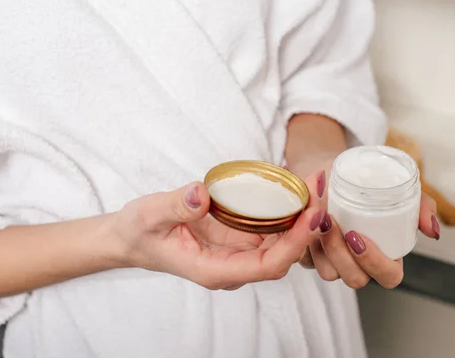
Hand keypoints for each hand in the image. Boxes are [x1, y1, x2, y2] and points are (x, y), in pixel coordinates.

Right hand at [111, 182, 323, 289]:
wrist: (133, 237)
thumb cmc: (140, 231)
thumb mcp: (149, 214)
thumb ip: (175, 206)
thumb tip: (202, 194)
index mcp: (214, 270)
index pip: (267, 266)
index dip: (295, 243)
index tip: (312, 215)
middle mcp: (233, 267)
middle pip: (284, 255)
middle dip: (307, 226)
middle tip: (320, 189)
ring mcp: (238, 254)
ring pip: (282, 243)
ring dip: (302, 217)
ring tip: (316, 184)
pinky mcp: (238, 239)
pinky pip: (271, 229)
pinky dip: (287, 211)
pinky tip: (297, 189)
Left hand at [290, 156, 439, 289]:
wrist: (325, 166)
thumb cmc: (362, 181)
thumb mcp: (394, 187)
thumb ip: (421, 206)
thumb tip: (432, 231)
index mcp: (384, 253)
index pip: (388, 276)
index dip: (376, 264)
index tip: (359, 237)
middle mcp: (358, 262)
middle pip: (356, 279)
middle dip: (342, 255)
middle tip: (332, 223)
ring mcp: (332, 261)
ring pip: (328, 273)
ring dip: (323, 248)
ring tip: (318, 217)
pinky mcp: (307, 254)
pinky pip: (305, 260)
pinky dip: (303, 240)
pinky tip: (304, 218)